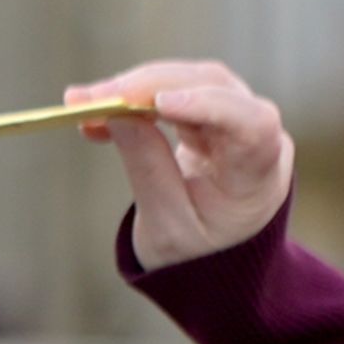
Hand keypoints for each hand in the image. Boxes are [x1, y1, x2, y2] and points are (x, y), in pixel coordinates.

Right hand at [69, 60, 294, 271]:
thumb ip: (147, 169)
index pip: (252, 126)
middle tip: (91, 99)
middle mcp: (259, 138)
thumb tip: (117, 112)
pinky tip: (100, 115)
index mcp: (260, 178)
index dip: (209, 105)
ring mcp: (238, 118)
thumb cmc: (197, 255)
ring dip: (134, 88)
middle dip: (149, 88)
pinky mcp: (213, 112)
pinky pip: (174, 91)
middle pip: (212, 88)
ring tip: (83, 105)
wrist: (213, 263)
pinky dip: (136, 100)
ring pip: (189, 80)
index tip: (159, 103)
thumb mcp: (167, 228)